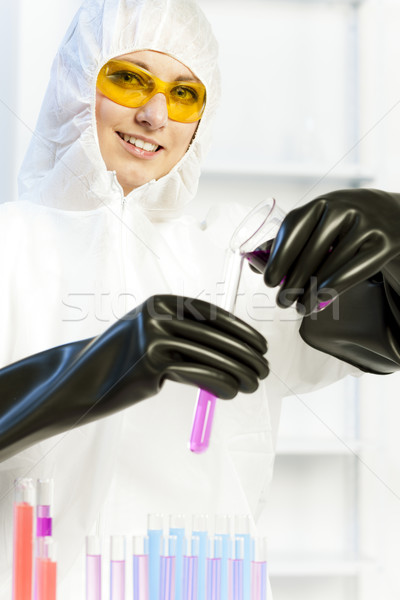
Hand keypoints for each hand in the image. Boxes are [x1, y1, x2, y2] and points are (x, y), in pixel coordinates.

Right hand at [0, 295, 268, 459]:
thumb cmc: (119, 362)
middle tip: (264, 368)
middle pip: (214, 334)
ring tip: (253, 383)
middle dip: (246, 353)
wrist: (78, 380)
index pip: (211, 314)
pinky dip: (220, 382)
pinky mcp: (150, 361)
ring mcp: (153, 335)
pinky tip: (233, 391)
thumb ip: (181, 336)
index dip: (240, 330)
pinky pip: (197, 372)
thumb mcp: (149, 337)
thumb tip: (226, 349)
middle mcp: (157, 313)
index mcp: (160, 302)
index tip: (260, 345)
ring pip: (210, 354)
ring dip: (239, 370)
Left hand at [264, 189, 399, 313]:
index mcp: (319, 204)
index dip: (278, 257)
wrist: (390, 215)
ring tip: (300, 307)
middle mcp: (342, 208)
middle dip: (293, 281)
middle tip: (282, 301)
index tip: (269, 281)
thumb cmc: (342, 225)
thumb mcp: (317, 224)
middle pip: (311, 252)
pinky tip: (320, 301)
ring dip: (312, 291)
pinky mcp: (384, 241)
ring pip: (331, 264)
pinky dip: (333, 288)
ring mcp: (365, 224)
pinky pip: (354, 269)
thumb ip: (287, 242)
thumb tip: (254, 263)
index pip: (293, 229)